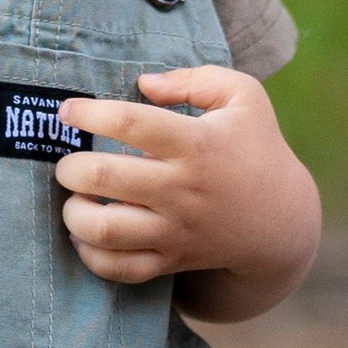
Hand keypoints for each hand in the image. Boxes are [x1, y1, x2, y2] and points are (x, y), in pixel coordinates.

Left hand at [53, 67, 320, 320]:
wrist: (280, 220)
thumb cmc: (254, 147)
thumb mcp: (244, 97)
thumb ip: (194, 79)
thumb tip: (144, 84)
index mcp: (196, 143)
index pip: (130, 122)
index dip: (89, 113)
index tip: (67, 111)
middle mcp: (182, 189)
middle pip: (104, 177)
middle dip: (70, 167)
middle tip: (68, 161)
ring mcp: (175, 230)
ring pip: (105, 229)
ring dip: (73, 212)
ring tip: (74, 198)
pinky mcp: (171, 261)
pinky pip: (120, 268)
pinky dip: (91, 255)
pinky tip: (84, 234)